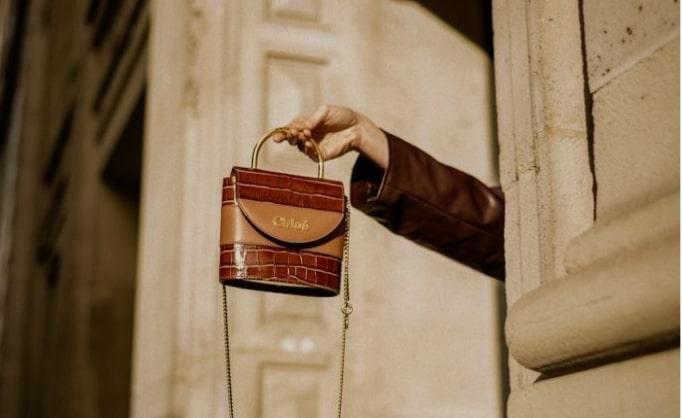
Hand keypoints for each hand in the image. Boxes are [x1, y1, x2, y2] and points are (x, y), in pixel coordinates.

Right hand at [273, 105, 388, 168]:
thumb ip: (312, 119)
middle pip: (292, 139)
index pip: (291, 128)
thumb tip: (302, 128)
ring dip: (299, 141)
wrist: (357, 127)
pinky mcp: (321, 155)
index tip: (277, 137)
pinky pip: (311, 155)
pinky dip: (308, 150)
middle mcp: (308, 135)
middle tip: (293, 133)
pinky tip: (309, 144)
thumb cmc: (341, 116)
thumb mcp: (325, 111)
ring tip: (304, 135)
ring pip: (300, 147)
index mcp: (306, 124)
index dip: (282, 133)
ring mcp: (314, 146)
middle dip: (289, 137)